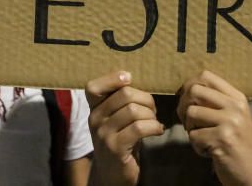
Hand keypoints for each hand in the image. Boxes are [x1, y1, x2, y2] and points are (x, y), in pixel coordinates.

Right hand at [86, 71, 164, 185]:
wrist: (112, 175)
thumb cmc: (120, 141)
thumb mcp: (114, 119)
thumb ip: (119, 101)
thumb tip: (132, 76)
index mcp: (94, 109)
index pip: (93, 87)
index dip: (112, 78)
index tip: (130, 79)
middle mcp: (94, 119)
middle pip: (124, 94)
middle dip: (146, 99)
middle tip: (152, 110)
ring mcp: (104, 134)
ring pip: (134, 110)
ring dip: (151, 114)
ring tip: (154, 121)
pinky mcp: (115, 148)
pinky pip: (139, 128)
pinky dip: (154, 127)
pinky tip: (158, 130)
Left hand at [176, 71, 251, 185]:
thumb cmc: (239, 145)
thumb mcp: (234, 117)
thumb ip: (216, 102)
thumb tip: (186, 90)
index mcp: (237, 98)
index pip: (206, 75)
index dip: (189, 86)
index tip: (188, 101)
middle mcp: (235, 106)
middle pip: (195, 90)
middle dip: (184, 106)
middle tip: (189, 122)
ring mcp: (230, 122)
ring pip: (191, 113)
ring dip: (190, 129)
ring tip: (202, 138)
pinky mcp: (223, 139)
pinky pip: (194, 136)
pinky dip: (196, 147)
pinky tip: (208, 151)